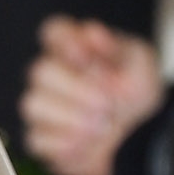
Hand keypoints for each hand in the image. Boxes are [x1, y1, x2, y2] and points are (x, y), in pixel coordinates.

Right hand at [19, 16, 164, 174]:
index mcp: (76, 49)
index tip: (87, 58)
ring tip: (99, 125)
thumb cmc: (138, 97)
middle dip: (75, 89)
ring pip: (33, 104)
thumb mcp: (140, 62)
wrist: (141, 140)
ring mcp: (45, 108)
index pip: (54, 32)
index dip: (66, 42)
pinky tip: (86, 142)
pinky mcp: (42, 139)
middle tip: (105, 103)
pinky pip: (36, 138)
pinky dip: (64, 142)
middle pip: (40, 71)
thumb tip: (91, 33)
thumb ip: (116, 45)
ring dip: (69, 116)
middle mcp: (55, 75)